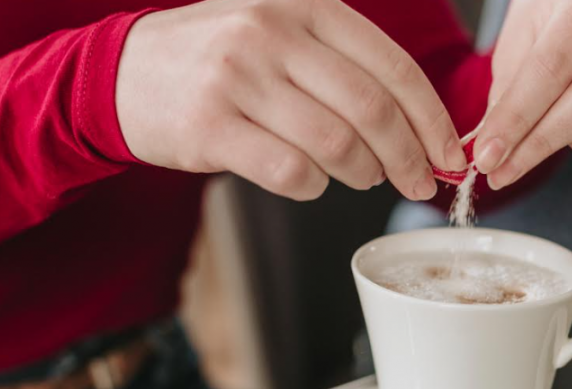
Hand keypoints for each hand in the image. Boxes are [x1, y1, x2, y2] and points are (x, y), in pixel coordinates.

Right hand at [116, 0, 464, 200]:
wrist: (122, 71)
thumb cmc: (219, 59)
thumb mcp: (280, 31)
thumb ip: (343, 63)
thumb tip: (418, 125)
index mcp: (303, 4)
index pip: (392, 66)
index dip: (431, 118)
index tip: (449, 154)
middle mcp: (272, 32)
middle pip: (371, 109)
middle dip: (408, 156)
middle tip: (419, 182)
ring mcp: (237, 77)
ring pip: (335, 144)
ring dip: (362, 173)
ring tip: (362, 177)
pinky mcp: (209, 125)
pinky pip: (290, 171)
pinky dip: (313, 186)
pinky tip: (310, 181)